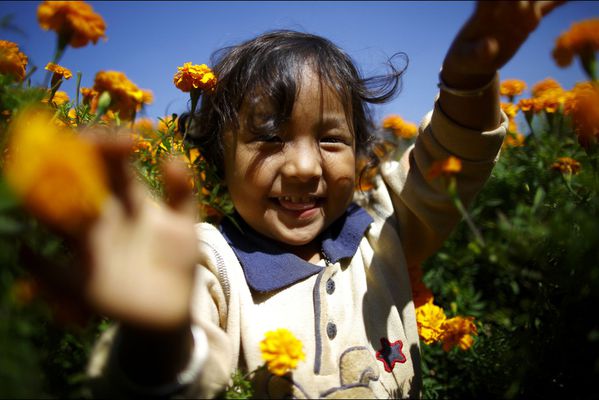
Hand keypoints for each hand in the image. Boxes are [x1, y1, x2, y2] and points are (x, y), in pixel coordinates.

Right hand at [23, 135, 200, 330]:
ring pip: (58, 221)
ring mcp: (89, 248)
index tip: (124, 140)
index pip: (111, 163)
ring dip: (43, 206)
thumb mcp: (185, 224)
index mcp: (130, 200)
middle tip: (62, 153)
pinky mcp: (81, 283)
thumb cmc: (176, 260)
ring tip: (36, 193)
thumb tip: (172, 157)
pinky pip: (50, 273)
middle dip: (63, 165)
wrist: (172, 307)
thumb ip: (182, 192)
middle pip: (76, 184)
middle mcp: (103, 218)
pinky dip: (35, 264)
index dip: (109, 144)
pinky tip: (26, 252)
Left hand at [442, 1, 563, 87]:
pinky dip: (554, 4)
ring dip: (541, 0)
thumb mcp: (468, 57)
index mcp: (484, 14)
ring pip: (532, 1)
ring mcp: (515, 15)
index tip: (510, 5)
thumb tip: (489, 47)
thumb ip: (478, 51)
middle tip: (533, 10)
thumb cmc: (465, 58)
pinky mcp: (525, 24)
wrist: (472, 63)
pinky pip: (542, 11)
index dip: (502, 0)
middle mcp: (501, 9)